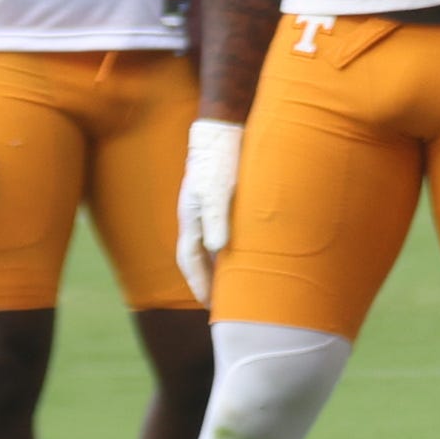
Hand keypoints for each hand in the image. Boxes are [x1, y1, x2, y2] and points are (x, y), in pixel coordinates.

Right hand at [176, 116, 244, 301]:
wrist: (224, 131)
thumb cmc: (220, 160)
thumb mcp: (217, 189)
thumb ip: (217, 218)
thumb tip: (217, 249)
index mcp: (191, 220)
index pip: (189, 261)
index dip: (199, 284)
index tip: (210, 306)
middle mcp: (198, 219)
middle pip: (200, 259)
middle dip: (210, 283)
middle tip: (224, 307)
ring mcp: (209, 211)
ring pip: (214, 247)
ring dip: (222, 269)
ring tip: (239, 290)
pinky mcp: (224, 203)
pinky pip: (226, 234)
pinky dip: (233, 251)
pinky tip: (250, 258)